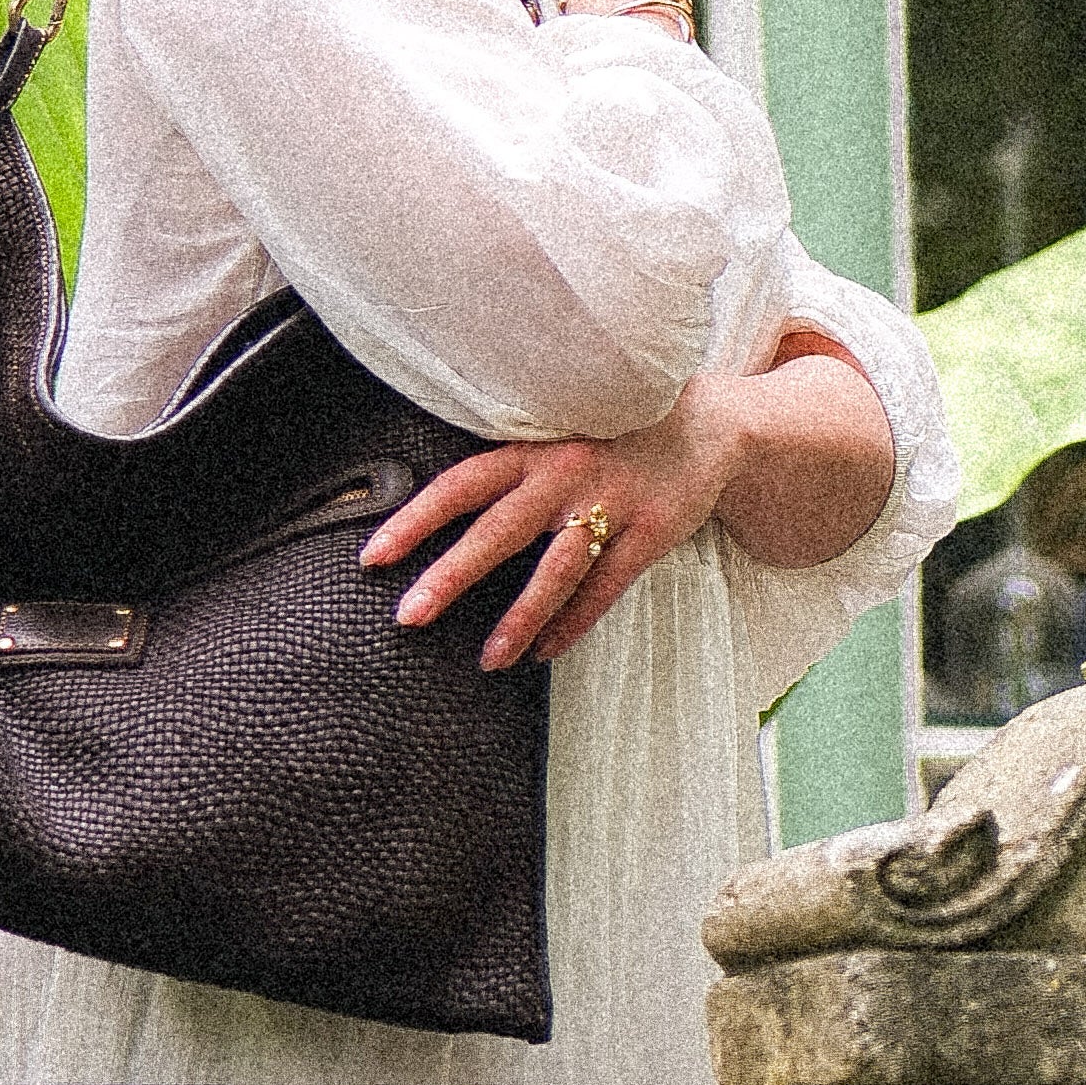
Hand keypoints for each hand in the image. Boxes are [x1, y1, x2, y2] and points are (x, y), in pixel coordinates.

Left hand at [363, 397, 737, 669]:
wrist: (711, 424)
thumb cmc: (618, 436)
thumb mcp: (561, 436)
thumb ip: (516, 469)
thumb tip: (449, 514)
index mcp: (536, 448)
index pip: (462, 484)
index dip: (416, 520)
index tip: (374, 557)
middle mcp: (567, 473)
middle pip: (499, 530)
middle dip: (451, 575)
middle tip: (409, 615)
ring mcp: (612, 503)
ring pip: (555, 570)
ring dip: (519, 619)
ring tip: (489, 660)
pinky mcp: (651, 531)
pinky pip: (605, 588)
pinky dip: (573, 624)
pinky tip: (545, 652)